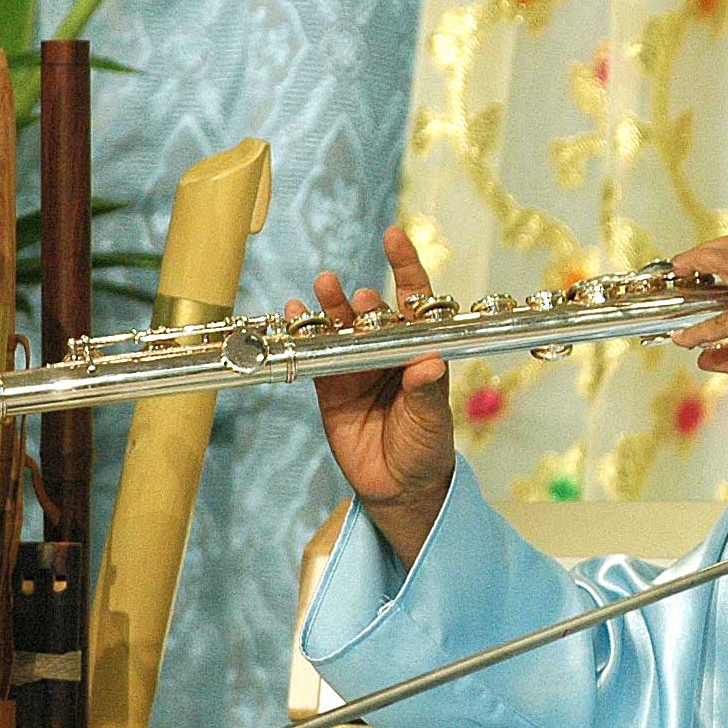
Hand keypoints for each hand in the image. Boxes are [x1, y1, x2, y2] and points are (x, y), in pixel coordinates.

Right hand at [295, 226, 453, 566]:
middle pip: (372, 312)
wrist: (399, 489)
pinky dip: (304, 333)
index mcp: (418, 349)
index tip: (393, 237)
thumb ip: (427, 392)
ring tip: (325, 289)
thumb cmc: (426, 448)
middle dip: (363, 301)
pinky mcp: (328, 386)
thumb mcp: (432, 421)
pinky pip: (314, 354)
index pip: (414, 300)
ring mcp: (355, 365)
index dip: (405, 267)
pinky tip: (295, 314)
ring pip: (340, 327)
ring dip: (331, 307)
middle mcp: (386, 350)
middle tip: (356, 296)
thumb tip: (430, 363)